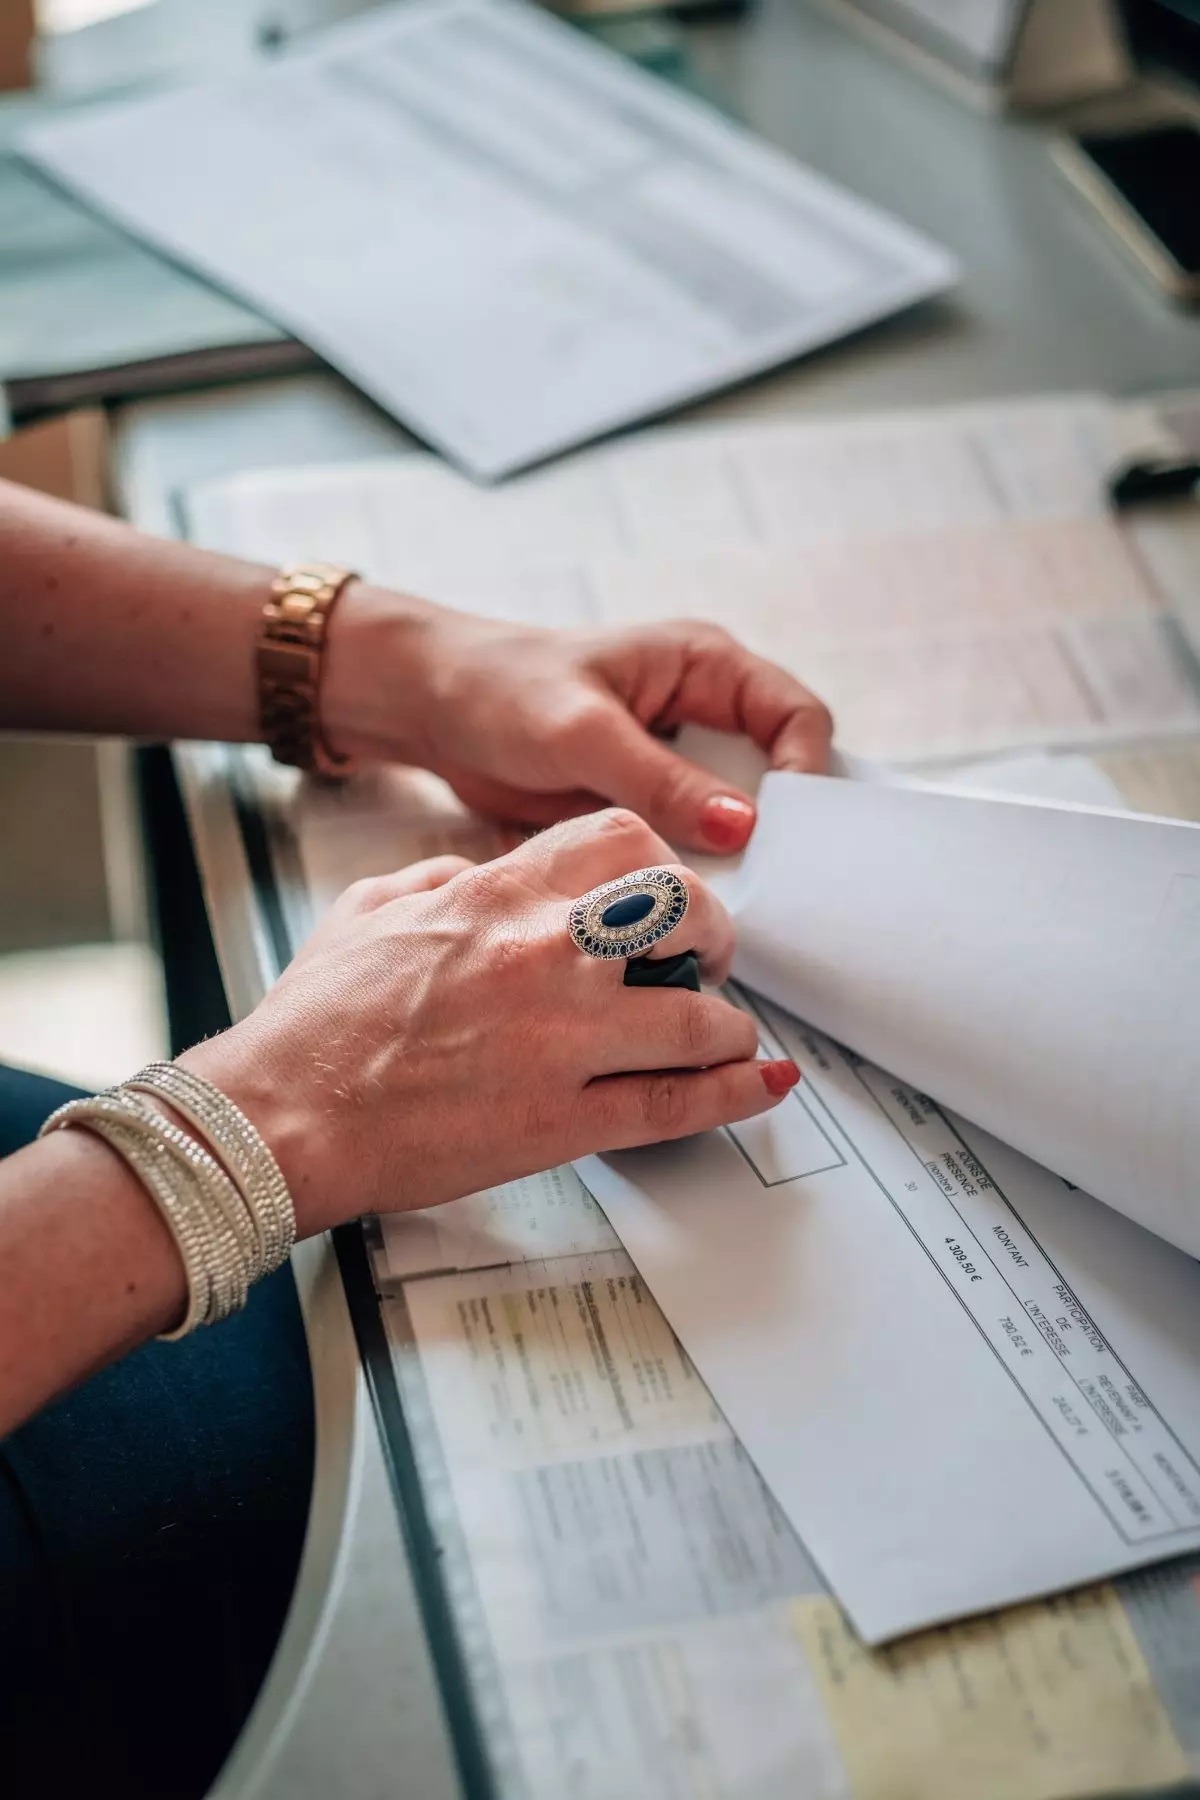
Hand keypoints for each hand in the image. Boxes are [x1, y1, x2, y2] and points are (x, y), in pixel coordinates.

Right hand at [181, 810, 799, 1233]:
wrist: (282, 1114)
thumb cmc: (316, 1021)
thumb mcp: (370, 909)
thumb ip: (439, 878)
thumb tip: (480, 872)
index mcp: (497, 894)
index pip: (622, 840)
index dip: (662, 863)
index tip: (664, 895)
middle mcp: (544, 953)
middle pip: (684, 908)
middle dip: (714, 932)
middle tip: (708, 958)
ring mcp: (562, 1038)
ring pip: (698, 1013)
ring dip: (726, 1024)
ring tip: (723, 1034)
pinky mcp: (564, 1119)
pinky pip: (677, 1103)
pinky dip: (734, 1093)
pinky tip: (760, 1082)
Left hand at [323, 588, 831, 855]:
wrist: (433, 712)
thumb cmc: (501, 690)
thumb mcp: (583, 732)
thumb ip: (661, 779)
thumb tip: (743, 827)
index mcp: (705, 667)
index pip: (795, 716)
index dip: (804, 771)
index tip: (784, 828)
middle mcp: (703, 715)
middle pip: (777, 777)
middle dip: (775, 829)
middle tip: (768, 882)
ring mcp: (676, 766)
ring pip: (737, 822)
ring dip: (731, 860)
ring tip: (724, 902)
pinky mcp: (646, 806)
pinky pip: (691, 847)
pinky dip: (691, 876)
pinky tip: (681, 904)